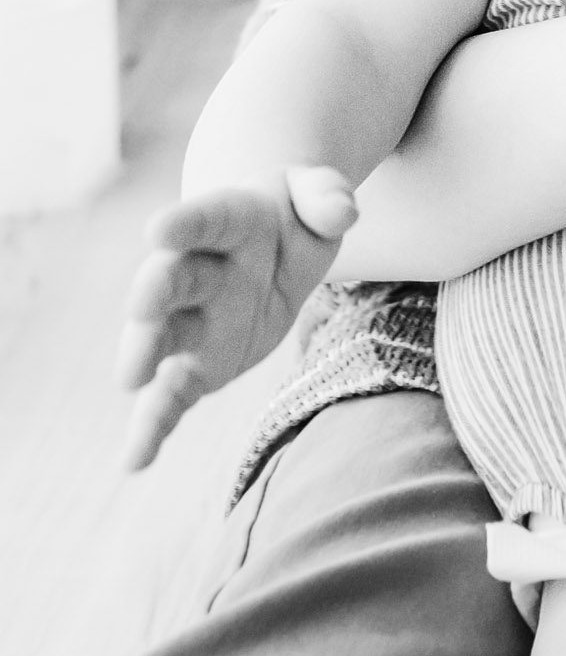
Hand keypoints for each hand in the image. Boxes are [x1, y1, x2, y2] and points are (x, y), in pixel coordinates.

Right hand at [116, 165, 356, 468]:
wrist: (274, 247)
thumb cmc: (295, 216)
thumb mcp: (317, 195)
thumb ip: (327, 196)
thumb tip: (344, 211)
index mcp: (230, 221)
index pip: (208, 218)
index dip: (185, 223)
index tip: (157, 228)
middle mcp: (201, 271)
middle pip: (174, 280)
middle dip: (155, 294)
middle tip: (140, 307)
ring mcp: (194, 322)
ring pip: (163, 339)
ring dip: (145, 356)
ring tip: (131, 380)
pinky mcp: (197, 366)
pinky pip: (170, 398)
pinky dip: (152, 428)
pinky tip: (134, 460)